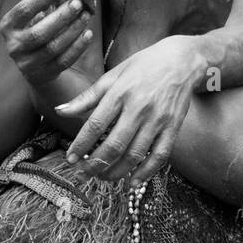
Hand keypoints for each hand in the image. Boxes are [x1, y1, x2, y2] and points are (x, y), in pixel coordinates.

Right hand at [0, 0, 93, 86]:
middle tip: (78, 3)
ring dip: (72, 30)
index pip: (23, 11)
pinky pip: (63, 61)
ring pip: (53, 47)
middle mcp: (13, 46)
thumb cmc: (34, 30)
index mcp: (8, 26)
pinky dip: (78, 47)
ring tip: (86, 16)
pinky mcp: (42, 75)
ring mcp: (27, 63)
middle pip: (39, 32)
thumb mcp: (32, 15)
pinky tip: (88, 34)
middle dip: (61, 16)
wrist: (33, 65)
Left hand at [55, 35, 203, 188]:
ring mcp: (158, 119)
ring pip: (135, 154)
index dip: (81, 145)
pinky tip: (133, 183)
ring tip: (103, 178)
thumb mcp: (112, 76)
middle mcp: (139, 108)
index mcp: (120, 92)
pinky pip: (160, 155)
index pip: (96, 124)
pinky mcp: (173, 127)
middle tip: (83, 174)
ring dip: (117, 171)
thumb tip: (60, 111)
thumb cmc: (143, 66)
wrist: (182, 60)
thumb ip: (87, 97)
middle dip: (95, 164)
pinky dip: (146, 172)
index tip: (70, 159)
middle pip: (114, 144)